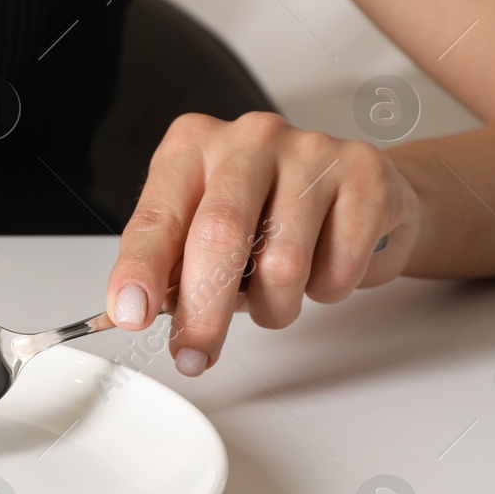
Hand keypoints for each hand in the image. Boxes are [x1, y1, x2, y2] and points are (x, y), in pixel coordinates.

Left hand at [104, 112, 420, 374]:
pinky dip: (326, 291)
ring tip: (274, 296)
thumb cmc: (267, 211)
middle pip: (220, 236)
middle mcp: (249, 138)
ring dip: (273, 307)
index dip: (140, 270)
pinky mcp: (364, 175)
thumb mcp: (203, 229)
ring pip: (283, 264)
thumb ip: (170, 264)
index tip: (130, 313)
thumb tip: (137, 311)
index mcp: (193, 146)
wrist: (356, 189)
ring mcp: (311, 150)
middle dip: (204, 312)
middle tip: (195, 355)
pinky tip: (323, 265)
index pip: (157, 216)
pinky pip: (338, 268)